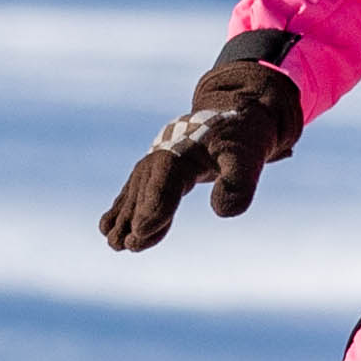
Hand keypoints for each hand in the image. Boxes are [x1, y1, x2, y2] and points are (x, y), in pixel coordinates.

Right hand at [100, 52, 301, 249]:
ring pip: (136, 190)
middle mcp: (165, 153)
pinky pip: (136, 189)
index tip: (141, 232)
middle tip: (124, 245)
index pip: (165, 180)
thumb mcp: (250, 156)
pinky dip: (124, 208)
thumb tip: (221, 211)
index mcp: (186, 148)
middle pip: (144, 188)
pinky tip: (110, 227)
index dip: (153, 205)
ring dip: (124, 217)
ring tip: (113, 243)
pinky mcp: (156, 167)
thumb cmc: (243, 138)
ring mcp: (157, 159)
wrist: (234, 114)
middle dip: (133, 217)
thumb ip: (239, 182)